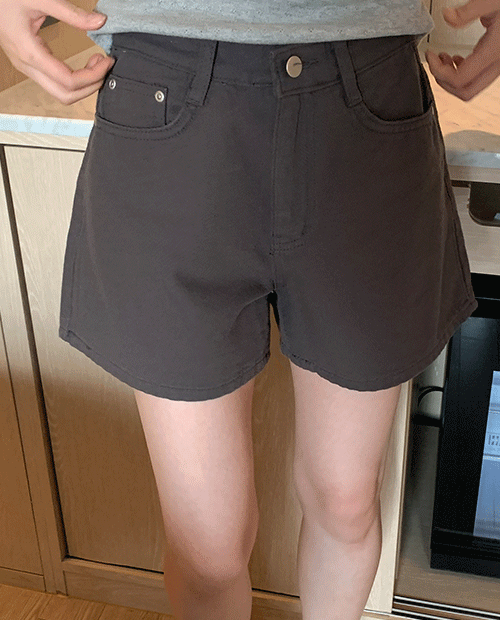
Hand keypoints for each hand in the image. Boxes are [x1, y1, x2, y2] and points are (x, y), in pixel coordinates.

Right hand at [0, 0, 114, 104]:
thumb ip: (72, 13)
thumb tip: (100, 21)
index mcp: (30, 53)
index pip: (69, 81)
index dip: (93, 76)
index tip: (106, 61)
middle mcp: (27, 66)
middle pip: (65, 95)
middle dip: (91, 86)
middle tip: (105, 66)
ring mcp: (27, 68)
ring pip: (61, 93)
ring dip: (83, 85)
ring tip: (97, 64)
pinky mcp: (30, 65)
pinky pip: (56, 84)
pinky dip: (75, 80)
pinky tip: (85, 65)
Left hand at [425, 0, 499, 99]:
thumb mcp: (492, 0)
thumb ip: (469, 10)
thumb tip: (447, 16)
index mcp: (493, 52)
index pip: (459, 79)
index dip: (439, 72)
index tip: (430, 56)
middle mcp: (498, 64)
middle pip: (465, 92)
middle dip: (444, 81)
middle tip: (435, 63)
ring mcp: (499, 66)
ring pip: (471, 89)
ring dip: (452, 80)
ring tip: (443, 60)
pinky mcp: (498, 62)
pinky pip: (478, 79)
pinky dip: (462, 75)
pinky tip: (457, 59)